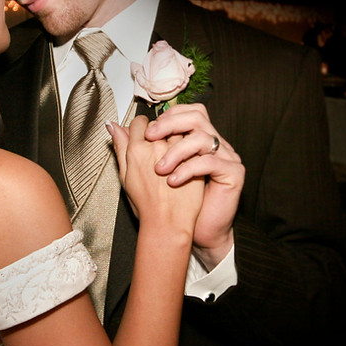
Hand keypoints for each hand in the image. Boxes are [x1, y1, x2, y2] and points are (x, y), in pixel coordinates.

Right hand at [107, 116, 203, 232]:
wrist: (168, 223)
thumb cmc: (146, 205)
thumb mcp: (124, 176)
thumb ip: (119, 147)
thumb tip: (112, 126)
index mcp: (136, 150)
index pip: (140, 122)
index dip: (143, 128)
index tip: (146, 137)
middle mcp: (156, 146)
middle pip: (160, 124)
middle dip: (160, 132)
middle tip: (161, 150)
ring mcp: (177, 151)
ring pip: (178, 130)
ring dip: (177, 138)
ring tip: (176, 155)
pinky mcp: (193, 158)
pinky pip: (192, 142)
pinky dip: (190, 148)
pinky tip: (187, 161)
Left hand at [143, 104, 243, 268]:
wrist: (192, 232)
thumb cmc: (170, 205)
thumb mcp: (140, 172)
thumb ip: (129, 147)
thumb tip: (113, 125)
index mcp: (193, 140)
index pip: (183, 112)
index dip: (164, 117)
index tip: (146, 132)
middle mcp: (211, 144)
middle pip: (196, 115)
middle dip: (170, 123)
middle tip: (151, 138)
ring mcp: (225, 156)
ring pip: (202, 136)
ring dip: (176, 151)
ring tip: (160, 170)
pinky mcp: (233, 172)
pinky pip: (210, 161)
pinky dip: (188, 169)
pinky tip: (173, 181)